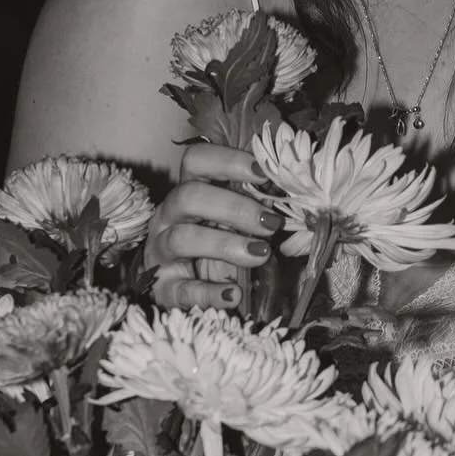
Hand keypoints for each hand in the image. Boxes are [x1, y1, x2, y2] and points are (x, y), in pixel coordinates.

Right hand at [146, 144, 279, 310]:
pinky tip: (234, 295)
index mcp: (190, 192)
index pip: (197, 160)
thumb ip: (257, 206)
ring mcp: (161, 251)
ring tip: (261, 254)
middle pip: (189, 196)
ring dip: (225, 245)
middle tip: (271, 224)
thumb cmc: (219, 245)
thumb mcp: (237, 222)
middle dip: (234, 208)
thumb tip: (292, 191)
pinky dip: (209, 292)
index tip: (265, 174)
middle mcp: (170, 216)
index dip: (228, 160)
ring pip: (182, 239)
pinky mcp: (163, 288)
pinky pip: (181, 288)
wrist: (187, 287)